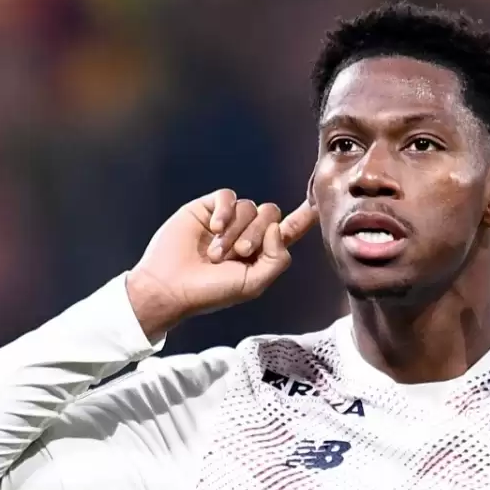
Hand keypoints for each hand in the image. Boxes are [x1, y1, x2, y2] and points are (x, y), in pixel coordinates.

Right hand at [127, 189, 316, 338]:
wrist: (171, 286)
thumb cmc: (210, 292)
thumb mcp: (253, 284)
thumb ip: (277, 258)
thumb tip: (278, 227)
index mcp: (261, 252)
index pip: (289, 230)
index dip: (304, 217)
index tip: (319, 204)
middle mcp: (246, 232)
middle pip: (271, 214)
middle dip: (257, 234)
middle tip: (239, 254)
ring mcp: (227, 220)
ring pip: (249, 207)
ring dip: (235, 231)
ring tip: (216, 253)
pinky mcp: (206, 208)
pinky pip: (227, 197)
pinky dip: (224, 211)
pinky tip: (213, 229)